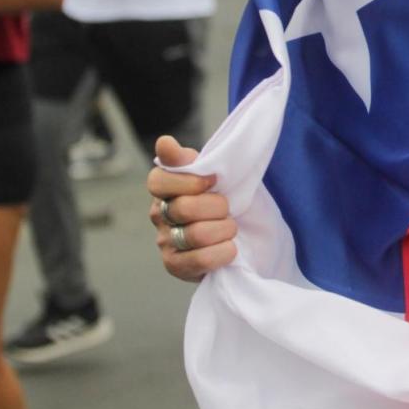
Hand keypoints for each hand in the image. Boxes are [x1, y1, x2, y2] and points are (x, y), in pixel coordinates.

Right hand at [148, 136, 236, 281]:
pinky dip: (222, 252)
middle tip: (228, 209)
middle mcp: (159, 214)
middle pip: (184, 208)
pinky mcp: (175, 266)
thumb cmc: (229, 198)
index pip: (159, 181)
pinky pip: (199, 259)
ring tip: (230, 228)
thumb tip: (164, 142)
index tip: (214, 181)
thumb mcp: (216, 173)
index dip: (190, 182)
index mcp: (164, 187)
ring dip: (224, 230)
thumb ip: (189, 159)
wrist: (249, 233)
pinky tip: (229, 247)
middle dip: (218, 207)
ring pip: (195, 234)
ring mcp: (165, 241)